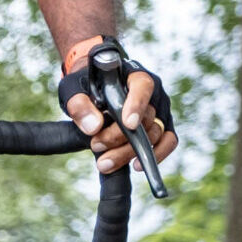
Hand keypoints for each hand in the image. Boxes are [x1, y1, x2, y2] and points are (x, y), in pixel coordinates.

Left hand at [58, 49, 178, 173]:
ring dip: (129, 151)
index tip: (127, 124)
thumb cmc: (85, 84)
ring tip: (104, 162)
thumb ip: (79, 104)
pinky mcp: (162, 126)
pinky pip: (168, 141)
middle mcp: (152, 92)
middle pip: (145, 118)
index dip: (137, 105)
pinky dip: (156, 155)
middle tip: (96, 146)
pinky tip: (135, 165)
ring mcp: (159, 110)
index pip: (142, 87)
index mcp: (133, 75)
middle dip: (120, 137)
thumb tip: (93, 128)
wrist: (92, 87)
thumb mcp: (73, 89)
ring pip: (154, 133)